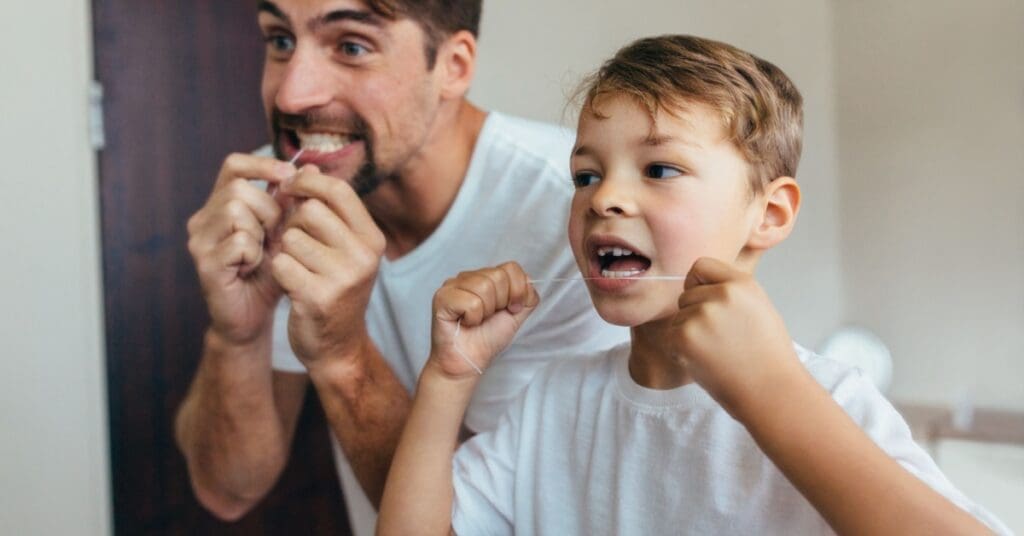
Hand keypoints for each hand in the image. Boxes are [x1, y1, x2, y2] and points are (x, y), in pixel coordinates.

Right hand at [187, 153, 295, 344]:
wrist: (253, 317)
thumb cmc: (269, 273)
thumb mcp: (285, 233)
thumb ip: (293, 203)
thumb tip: (311, 167)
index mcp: (220, 205)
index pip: (233, 166)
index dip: (261, 165)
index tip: (288, 175)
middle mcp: (203, 219)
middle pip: (238, 189)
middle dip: (268, 209)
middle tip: (275, 235)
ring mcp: (200, 241)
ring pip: (235, 210)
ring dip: (261, 232)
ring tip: (262, 253)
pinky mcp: (204, 263)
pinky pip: (238, 241)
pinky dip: (254, 254)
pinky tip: (253, 268)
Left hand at [270, 165, 386, 370]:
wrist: (337, 347)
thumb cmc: (334, 288)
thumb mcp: (340, 246)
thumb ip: (325, 208)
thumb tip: (306, 166)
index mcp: (372, 238)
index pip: (338, 190)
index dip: (307, 183)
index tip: (289, 188)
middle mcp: (364, 256)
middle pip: (310, 211)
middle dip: (293, 224)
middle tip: (294, 243)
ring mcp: (343, 278)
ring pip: (291, 238)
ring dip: (284, 250)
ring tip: (296, 268)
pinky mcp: (318, 297)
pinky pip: (281, 264)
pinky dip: (278, 272)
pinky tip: (290, 285)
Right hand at [429, 263, 539, 378]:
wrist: (468, 363)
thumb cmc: (487, 339)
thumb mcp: (516, 315)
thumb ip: (526, 296)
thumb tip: (529, 280)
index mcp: (485, 277)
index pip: (511, 267)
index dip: (517, 291)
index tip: (511, 309)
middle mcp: (468, 277)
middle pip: (498, 276)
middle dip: (501, 303)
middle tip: (488, 317)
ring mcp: (452, 285)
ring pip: (484, 287)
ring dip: (486, 311)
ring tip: (476, 320)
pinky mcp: (442, 297)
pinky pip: (471, 302)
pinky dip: (473, 318)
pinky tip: (465, 323)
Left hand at [669, 257, 801, 414]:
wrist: (772, 392)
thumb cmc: (767, 356)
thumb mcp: (758, 307)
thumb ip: (731, 291)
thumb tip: (699, 285)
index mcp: (742, 283)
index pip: (701, 266)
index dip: (699, 285)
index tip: (708, 303)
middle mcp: (721, 294)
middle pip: (686, 294)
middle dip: (695, 314)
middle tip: (721, 339)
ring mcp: (701, 315)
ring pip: (678, 317)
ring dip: (689, 335)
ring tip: (717, 353)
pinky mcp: (684, 337)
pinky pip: (670, 337)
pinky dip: (680, 351)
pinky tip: (706, 362)